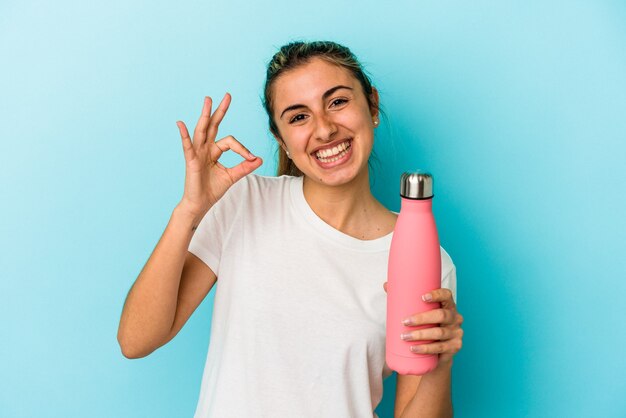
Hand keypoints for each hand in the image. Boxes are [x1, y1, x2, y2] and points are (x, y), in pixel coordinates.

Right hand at [176, 93, 262, 216]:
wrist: (200, 203)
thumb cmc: (212, 189)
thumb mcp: (233, 176)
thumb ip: (245, 166)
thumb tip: (259, 159)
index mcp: (215, 151)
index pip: (230, 141)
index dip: (242, 148)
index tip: (251, 158)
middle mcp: (206, 148)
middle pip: (214, 126)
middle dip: (220, 111)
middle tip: (227, 95)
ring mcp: (197, 153)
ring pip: (202, 130)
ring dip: (205, 115)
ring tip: (208, 100)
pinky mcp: (191, 160)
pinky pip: (187, 146)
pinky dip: (184, 135)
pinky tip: (181, 124)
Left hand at [383, 283, 463, 366]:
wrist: (437, 351)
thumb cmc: (426, 326)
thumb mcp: (418, 312)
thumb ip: (405, 299)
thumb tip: (386, 285)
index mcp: (448, 305)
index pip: (446, 295)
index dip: (437, 294)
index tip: (422, 297)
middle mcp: (455, 317)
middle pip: (442, 315)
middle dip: (422, 318)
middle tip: (405, 321)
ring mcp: (457, 332)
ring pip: (439, 333)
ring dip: (420, 335)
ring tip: (405, 337)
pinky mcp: (455, 346)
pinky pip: (440, 347)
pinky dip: (425, 348)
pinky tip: (414, 348)